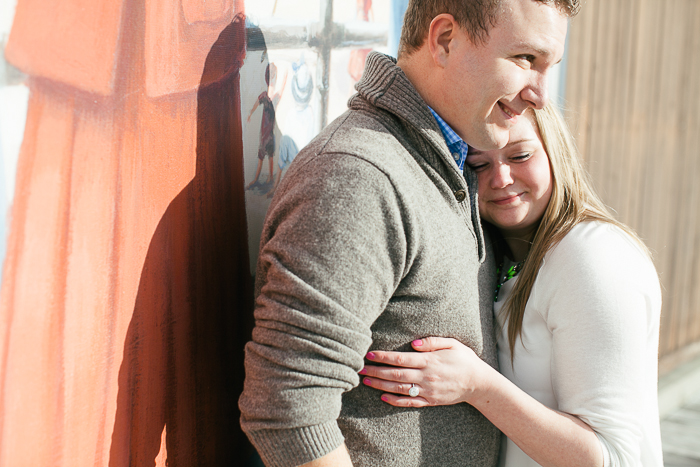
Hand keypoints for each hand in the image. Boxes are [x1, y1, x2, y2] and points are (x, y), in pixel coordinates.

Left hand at [360, 337, 491, 406]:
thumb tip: (412, 343)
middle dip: (376, 372)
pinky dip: (396, 401)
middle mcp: (426, 376)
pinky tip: (383, 398)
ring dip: (381, 386)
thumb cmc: (464, 359)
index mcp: (429, 361)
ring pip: (400, 389)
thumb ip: (432, 342)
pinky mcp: (431, 401)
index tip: (369, 354)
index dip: (383, 357)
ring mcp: (428, 390)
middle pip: (396, 374)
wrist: (479, 383)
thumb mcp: (452, 344)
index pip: (400, 358)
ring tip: (366, 382)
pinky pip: (410, 402)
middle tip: (359, 369)